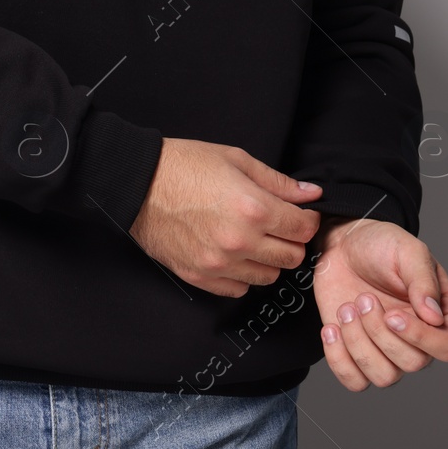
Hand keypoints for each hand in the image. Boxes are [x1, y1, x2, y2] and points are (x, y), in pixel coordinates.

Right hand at [128, 138, 321, 297]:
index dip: (306, 219)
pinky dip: (241, 274)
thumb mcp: (235, 160)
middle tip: (276, 226)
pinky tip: (231, 253)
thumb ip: (278, 181)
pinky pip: (238, 288)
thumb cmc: (183, 166)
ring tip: (251, 239)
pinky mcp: (200, 276)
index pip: (304, 229)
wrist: (136, 182)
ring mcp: (219, 263)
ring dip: (267, 260)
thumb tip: (311, 195)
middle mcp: (240, 241)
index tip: (298, 214)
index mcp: (254, 209)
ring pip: (268, 277)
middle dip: (290, 241)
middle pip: (291, 257)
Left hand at [313, 216, 447, 389]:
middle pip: (413, 363)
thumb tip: (434, 317)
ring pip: (384, 377)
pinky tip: (331, 328)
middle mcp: (419, 337)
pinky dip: (339, 360)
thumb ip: (423, 281)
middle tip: (363, 298)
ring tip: (346, 309)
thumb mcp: (407, 250)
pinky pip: (355, 381)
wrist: (341, 244)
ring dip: (359, 345)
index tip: (392, 315)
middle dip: (380, 332)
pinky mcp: (358, 352)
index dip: (422, 338)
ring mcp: (388, 348)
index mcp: (443, 313)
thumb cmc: (380, 244)